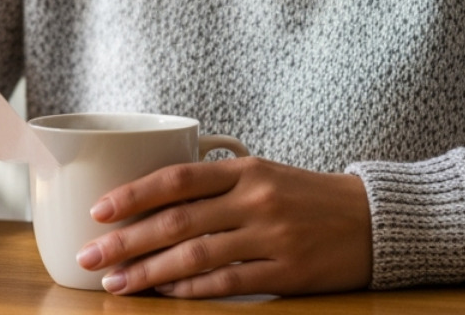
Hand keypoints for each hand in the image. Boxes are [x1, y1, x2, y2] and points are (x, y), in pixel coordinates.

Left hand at [76, 158, 371, 297]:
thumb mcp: (264, 174)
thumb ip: (216, 184)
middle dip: (127, 240)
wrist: (373, 220)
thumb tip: (153, 202)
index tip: (98, 210)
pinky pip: (228, 284)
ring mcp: (271, 236)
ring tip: (117, 283)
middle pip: (177, 220)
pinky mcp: (286, 273)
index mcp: (245, 169)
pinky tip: (165, 295)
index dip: (134, 194)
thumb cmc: (308, 196)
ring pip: (196, 255)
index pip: (177, 177)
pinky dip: (192, 291)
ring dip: (150, 272)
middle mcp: (255, 199)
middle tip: (91, 255)